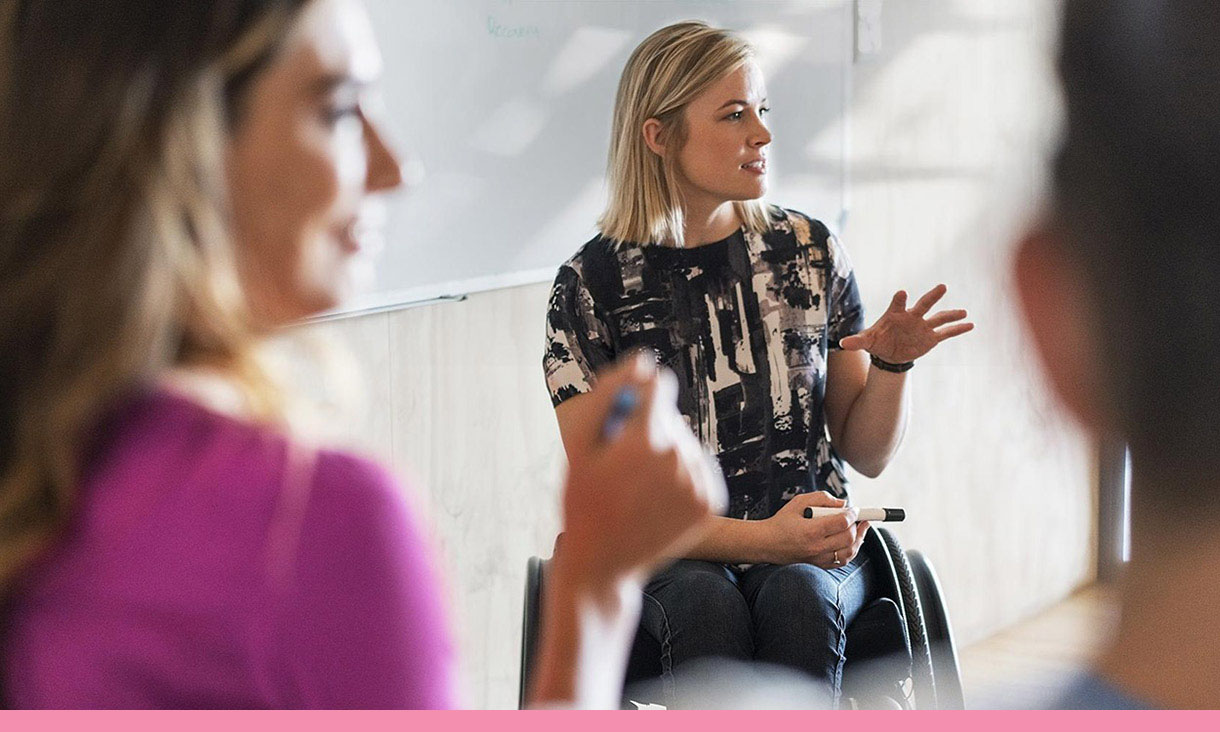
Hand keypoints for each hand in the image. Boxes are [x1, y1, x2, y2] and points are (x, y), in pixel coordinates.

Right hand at [559, 353, 727, 590]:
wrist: (604, 564)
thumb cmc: (583, 500)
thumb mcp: (579, 447)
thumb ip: (608, 395)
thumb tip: (642, 362)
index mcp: (643, 440)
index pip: (657, 386)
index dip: (637, 398)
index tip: (622, 420)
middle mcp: (678, 458)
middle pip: (671, 418)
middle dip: (647, 431)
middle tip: (619, 469)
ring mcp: (698, 482)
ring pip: (685, 443)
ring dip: (665, 455)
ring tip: (637, 487)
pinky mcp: (711, 501)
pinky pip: (698, 468)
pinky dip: (681, 476)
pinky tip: (657, 497)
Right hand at [761, 491, 866, 567]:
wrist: (766, 544)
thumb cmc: (781, 522)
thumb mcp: (798, 502)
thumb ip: (821, 498)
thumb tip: (843, 503)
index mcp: (811, 530)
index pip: (842, 522)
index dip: (852, 514)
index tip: (854, 509)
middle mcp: (816, 547)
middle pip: (848, 537)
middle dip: (857, 525)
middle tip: (857, 517)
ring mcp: (819, 559)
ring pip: (849, 552)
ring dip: (858, 539)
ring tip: (860, 528)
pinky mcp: (819, 565)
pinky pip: (842, 561)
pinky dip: (851, 551)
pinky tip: (851, 541)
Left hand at [839, 284, 973, 363]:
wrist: (889, 353)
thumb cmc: (878, 342)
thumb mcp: (866, 342)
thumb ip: (857, 341)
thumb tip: (842, 344)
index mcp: (895, 314)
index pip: (897, 303)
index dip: (899, 299)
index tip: (902, 293)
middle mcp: (912, 317)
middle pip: (924, 304)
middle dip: (932, 296)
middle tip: (942, 286)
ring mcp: (923, 326)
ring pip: (938, 317)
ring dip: (951, 314)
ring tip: (964, 311)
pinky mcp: (930, 338)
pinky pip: (946, 333)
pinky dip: (958, 329)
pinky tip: (971, 325)